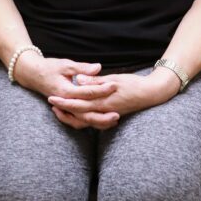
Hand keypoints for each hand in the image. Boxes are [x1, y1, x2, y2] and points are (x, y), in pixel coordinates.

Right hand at [14, 54, 118, 126]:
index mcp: (66, 91)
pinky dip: (91, 122)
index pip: (87, 92)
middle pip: (87, 113)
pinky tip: (103, 120)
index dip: (102, 89)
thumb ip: (82, 68)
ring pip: (84, 120)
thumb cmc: (50, 67)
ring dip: (99, 122)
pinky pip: (79, 121)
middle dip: (103, 115)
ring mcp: (66, 108)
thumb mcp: (65, 64)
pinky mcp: (67, 110)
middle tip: (118, 113)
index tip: (114, 85)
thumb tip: (98, 67)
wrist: (33, 75)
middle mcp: (66, 103)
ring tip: (114, 120)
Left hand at [48, 68, 179, 129]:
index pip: (79, 103)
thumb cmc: (132, 83)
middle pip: (78, 114)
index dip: (64, 101)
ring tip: (59, 110)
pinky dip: (82, 119)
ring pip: (84, 121)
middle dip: (63, 110)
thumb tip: (79, 80)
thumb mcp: (113, 79)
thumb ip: (95, 81)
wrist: (150, 94)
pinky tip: (76, 114)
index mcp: (103, 100)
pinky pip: (93, 122)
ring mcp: (107, 115)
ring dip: (71, 116)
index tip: (52, 97)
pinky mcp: (110, 115)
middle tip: (50, 103)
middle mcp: (103, 110)